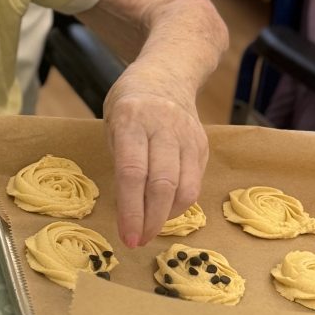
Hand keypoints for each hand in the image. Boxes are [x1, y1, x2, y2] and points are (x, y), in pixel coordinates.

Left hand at [102, 71, 208, 247]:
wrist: (167, 74)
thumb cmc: (129, 103)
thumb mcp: (111, 121)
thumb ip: (120, 159)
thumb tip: (127, 208)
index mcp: (131, 119)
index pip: (132, 172)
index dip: (130, 210)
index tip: (126, 236)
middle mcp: (163, 126)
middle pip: (161, 184)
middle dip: (149, 220)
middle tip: (137, 241)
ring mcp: (187, 136)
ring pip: (184, 188)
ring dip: (166, 217)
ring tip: (149, 229)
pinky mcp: (203, 145)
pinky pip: (195, 183)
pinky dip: (179, 204)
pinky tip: (164, 211)